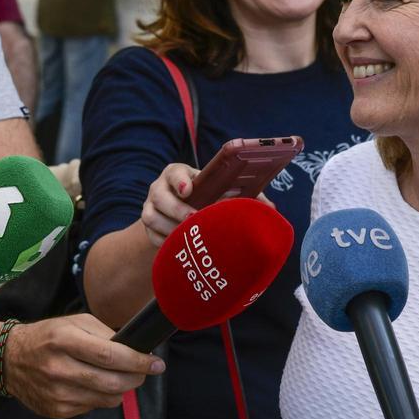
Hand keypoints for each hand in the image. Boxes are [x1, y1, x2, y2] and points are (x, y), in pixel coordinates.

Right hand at [3, 313, 164, 418]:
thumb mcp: (74, 322)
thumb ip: (104, 334)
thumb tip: (134, 348)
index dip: (138, 361)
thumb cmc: (48, 337)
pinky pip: (92, 408)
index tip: (156, 363)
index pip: (110, 355)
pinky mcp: (56, 410)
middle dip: (137, 378)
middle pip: (112, 382)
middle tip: (145, 372)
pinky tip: (94, 385)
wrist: (10, 360)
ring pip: (106, 399)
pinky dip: (101, 397)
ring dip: (121, 389)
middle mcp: (59, 368)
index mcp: (65, 340)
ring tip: (119, 377)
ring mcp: (57, 393)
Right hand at [140, 164, 275, 248]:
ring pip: (151, 218)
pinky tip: (178, 247)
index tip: (189, 190)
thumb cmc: (207, 198)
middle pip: (159, 196)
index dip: (179, 181)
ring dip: (169, 228)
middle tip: (193, 219)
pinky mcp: (147, 227)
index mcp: (180, 174)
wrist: (182, 214)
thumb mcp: (221, 192)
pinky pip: (151, 236)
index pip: (174, 172)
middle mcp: (161, 188)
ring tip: (188, 237)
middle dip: (176, 209)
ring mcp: (150, 207)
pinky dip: (164, 242)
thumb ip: (245, 196)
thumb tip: (271, 209)